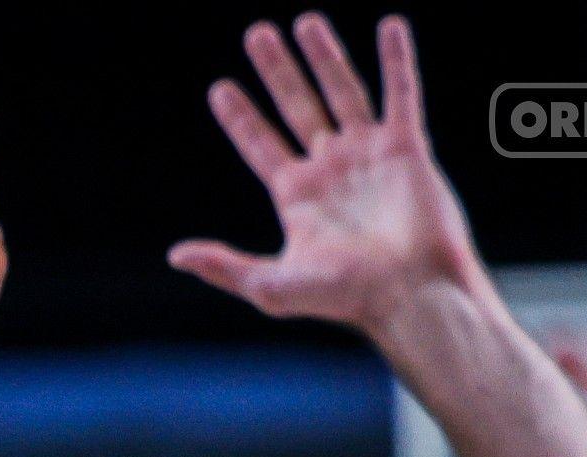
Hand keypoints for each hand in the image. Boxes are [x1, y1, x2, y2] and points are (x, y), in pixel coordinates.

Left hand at [169, 16, 483, 335]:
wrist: (410, 294)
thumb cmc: (346, 298)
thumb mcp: (273, 286)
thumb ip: (225, 267)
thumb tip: (176, 255)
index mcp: (296, 197)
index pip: (259, 144)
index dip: (240, 117)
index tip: (219, 87)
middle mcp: (329, 169)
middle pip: (295, 106)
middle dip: (276, 70)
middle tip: (257, 33)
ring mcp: (368, 155)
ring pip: (341, 92)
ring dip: (324, 56)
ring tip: (305, 22)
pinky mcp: (406, 148)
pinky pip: (401, 95)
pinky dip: (397, 60)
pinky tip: (390, 26)